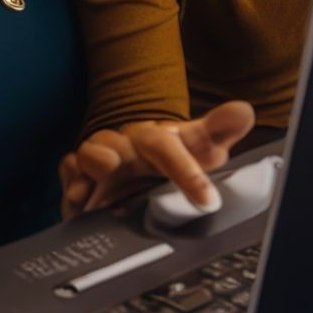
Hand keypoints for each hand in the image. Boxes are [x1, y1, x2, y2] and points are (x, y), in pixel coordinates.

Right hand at [59, 100, 256, 217]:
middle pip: (110, 144)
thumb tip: (244, 110)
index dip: (187, 172)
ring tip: (94, 181)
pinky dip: (71, 186)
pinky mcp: (78, 179)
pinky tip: (78, 200)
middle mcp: (123, 146)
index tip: (208, 201)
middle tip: (111, 163)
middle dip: (106, 152)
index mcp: (154, 139)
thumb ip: (218, 131)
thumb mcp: (197, 146)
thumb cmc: (168, 154)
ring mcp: (97, 162)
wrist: (133, 161)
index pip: (168, 148)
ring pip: (84, 156)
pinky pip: (68, 174)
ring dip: (88, 166)